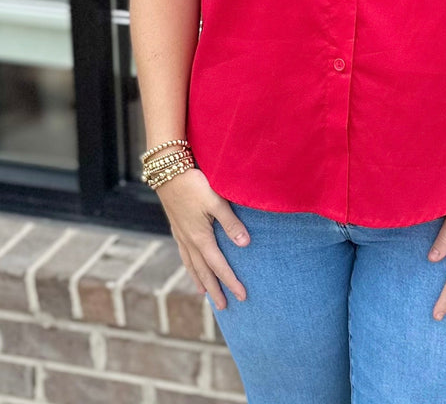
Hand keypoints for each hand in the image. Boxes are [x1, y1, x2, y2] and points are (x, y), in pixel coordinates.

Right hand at [156, 167, 249, 309]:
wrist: (168, 170)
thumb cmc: (194, 184)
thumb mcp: (216, 201)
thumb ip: (230, 223)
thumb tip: (244, 245)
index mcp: (200, 237)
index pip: (219, 265)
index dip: (231, 281)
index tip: (242, 296)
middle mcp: (189, 240)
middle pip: (203, 271)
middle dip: (215, 289)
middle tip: (224, 306)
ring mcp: (180, 234)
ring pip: (191, 264)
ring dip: (200, 279)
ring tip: (205, 293)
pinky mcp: (176, 226)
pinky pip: (184, 253)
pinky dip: (189, 264)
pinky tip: (191, 264)